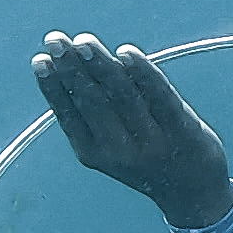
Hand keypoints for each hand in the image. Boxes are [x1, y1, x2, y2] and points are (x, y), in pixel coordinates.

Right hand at [31, 32, 232, 227]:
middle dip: (71, 68)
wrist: (193, 192)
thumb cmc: (145, 158)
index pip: (68, 115)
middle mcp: (121, 149)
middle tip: (55, 40)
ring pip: (122, 93)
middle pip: (92, 101)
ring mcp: (153, 140)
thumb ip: (94, 115)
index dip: (52, 87)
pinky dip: (142, 73)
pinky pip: (160, 95)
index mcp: (95, 154)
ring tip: (83, 41)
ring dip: (100, 64)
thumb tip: (72, 66)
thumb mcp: (111, 147)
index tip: (39, 60)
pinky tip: (126, 52)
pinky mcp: (182, 129)